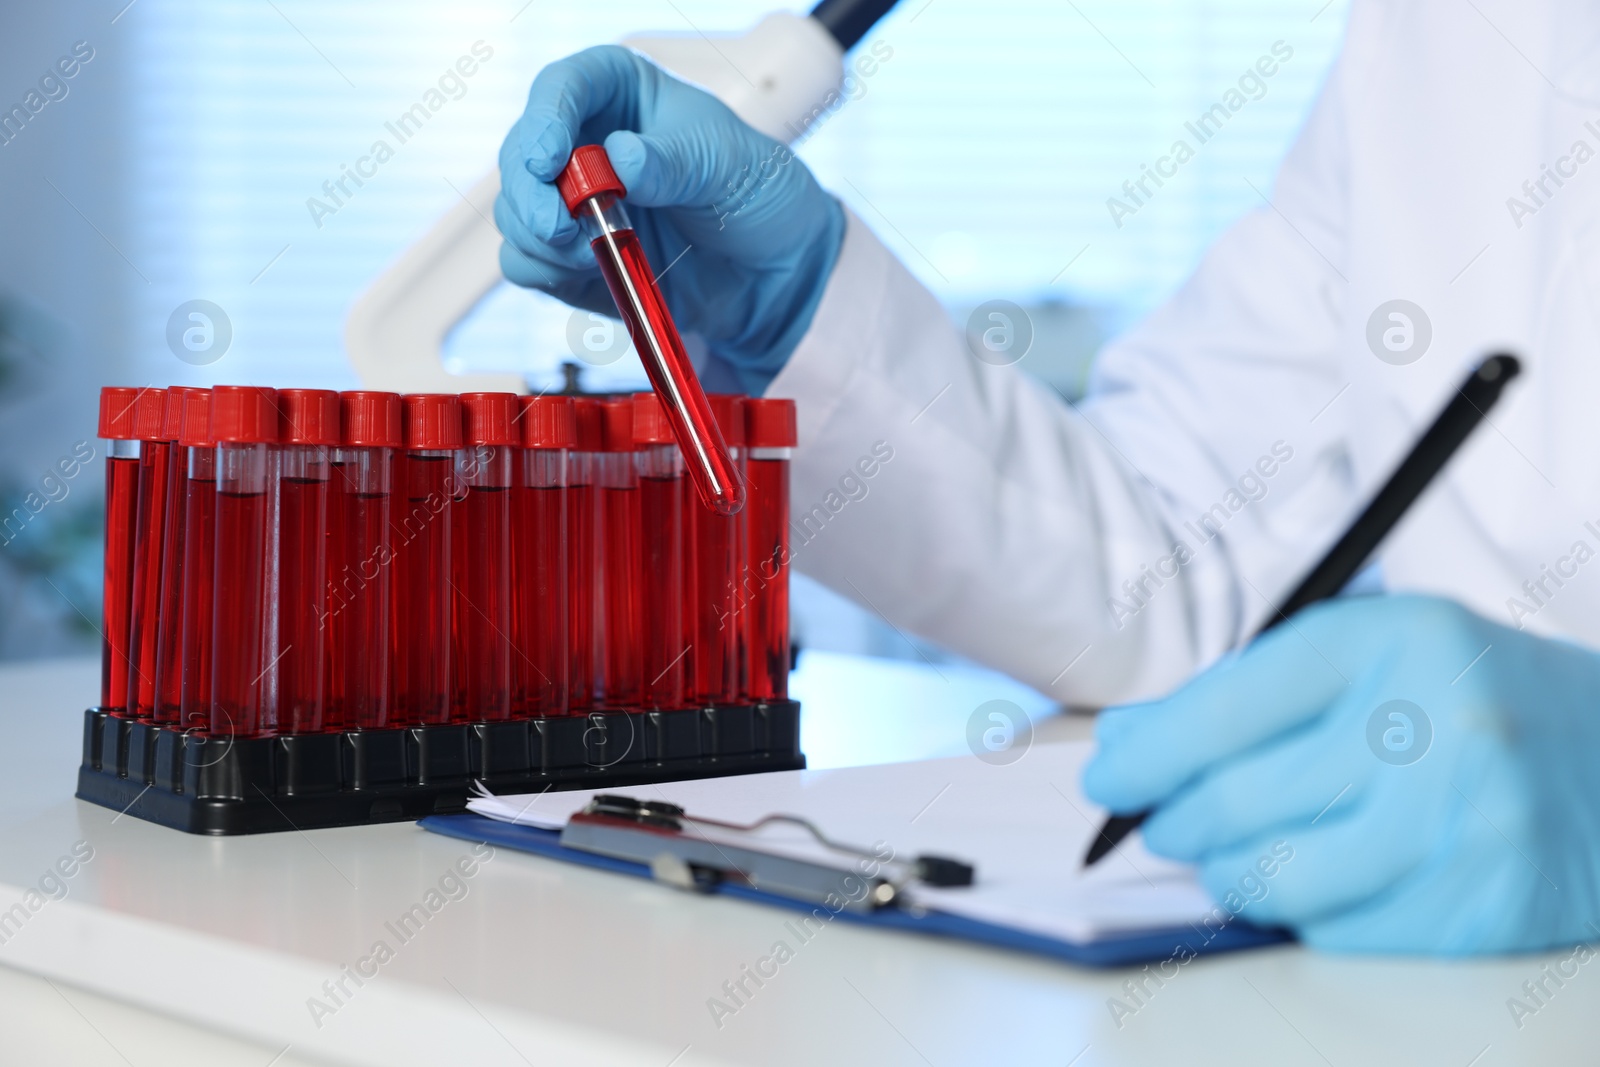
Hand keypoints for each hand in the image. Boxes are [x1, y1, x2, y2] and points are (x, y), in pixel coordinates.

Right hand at [495, 45, 845, 393]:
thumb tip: (621, 159)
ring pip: (515, 212)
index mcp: (621, 93)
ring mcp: (574, 202)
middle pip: (522, 154)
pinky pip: (527, 262)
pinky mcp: (572, 258)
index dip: (545, 119)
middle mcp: (586, 142)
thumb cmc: (758, 193)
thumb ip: (673, 162)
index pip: (563, 87)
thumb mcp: (727, 164)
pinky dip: (543, 271)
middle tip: (558, 226)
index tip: (548, 159)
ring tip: (588, 253)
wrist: (775, 271)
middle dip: (529, 193)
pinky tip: (586, 272)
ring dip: (537, 237)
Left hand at [1082, 594, 1599, 953]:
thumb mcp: (1367, 652)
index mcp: (1390, 644)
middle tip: (1160, 819)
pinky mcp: (1483, 910)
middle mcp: (1430, 732)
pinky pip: (1334, 931)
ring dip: (1223, 874)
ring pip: (1272, 880)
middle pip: (1233, 802)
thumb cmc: (1467, 695)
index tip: (1110, 775)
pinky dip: (1299, 910)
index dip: (1144, 755)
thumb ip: (1245, 690)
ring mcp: (1462, 830)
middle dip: (1170, 819)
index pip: (1221, 711)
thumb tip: (1124, 742)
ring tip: (1226, 853)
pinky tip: (1315, 877)